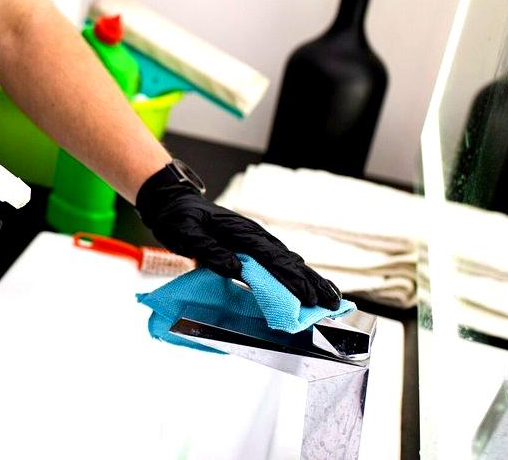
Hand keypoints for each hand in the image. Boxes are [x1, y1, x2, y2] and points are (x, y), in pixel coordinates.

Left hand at [136, 167, 340, 308]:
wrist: (173, 202)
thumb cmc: (178, 218)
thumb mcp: (186, 234)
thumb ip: (209, 251)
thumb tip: (235, 269)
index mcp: (242, 232)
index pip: (273, 259)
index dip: (293, 280)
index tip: (309, 298)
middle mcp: (254, 236)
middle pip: (289, 261)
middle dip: (312, 283)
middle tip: (333, 304)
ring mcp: (255, 240)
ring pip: (288, 262)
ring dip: (309, 280)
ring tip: (331, 299)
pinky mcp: (251, 246)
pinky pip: (278, 263)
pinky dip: (295, 275)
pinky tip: (306, 287)